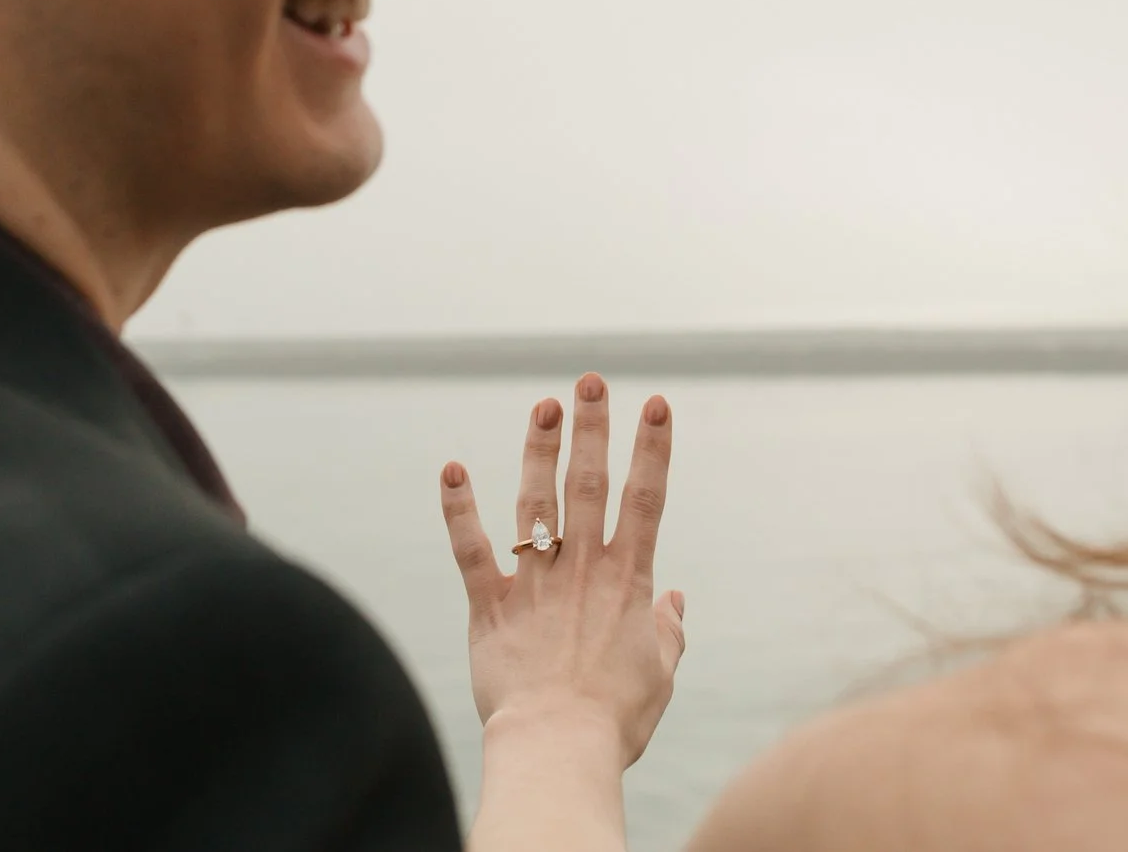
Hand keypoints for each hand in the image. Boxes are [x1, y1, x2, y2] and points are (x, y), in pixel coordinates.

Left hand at [440, 374, 685, 766]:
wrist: (557, 746)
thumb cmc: (615, 718)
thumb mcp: (660, 673)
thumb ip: (669, 630)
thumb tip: (676, 601)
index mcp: (628, 582)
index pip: (647, 500)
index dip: (653, 450)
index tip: (656, 405)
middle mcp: (582, 570)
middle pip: (589, 484)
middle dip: (592, 429)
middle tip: (591, 381)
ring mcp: (534, 583)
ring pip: (536, 502)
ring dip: (539, 450)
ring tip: (544, 405)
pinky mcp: (490, 605)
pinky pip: (471, 548)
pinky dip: (458, 508)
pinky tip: (451, 469)